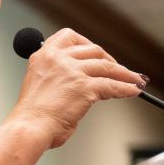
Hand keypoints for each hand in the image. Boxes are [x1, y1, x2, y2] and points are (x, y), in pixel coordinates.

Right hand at [8, 28, 144, 147]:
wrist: (28, 127)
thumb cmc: (31, 114)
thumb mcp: (38, 83)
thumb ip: (56, 75)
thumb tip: (79, 80)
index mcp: (43, 57)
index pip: (68, 37)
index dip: (86, 43)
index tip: (96, 52)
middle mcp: (57, 59)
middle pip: (94, 50)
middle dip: (109, 60)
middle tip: (117, 70)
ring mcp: (72, 72)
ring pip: (107, 67)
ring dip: (125, 74)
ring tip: (134, 80)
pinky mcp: (85, 87)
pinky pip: (113, 85)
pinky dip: (126, 88)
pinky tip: (132, 91)